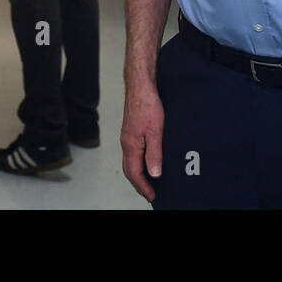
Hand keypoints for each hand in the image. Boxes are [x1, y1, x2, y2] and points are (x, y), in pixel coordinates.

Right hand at [120, 78, 164, 201]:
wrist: (140, 86)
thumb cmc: (147, 104)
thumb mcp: (156, 131)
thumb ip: (154, 154)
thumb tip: (154, 174)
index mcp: (131, 145)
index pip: (134, 173)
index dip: (143, 187)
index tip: (152, 196)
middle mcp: (126, 143)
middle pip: (129, 170)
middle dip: (139, 184)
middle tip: (150, 194)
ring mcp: (127, 137)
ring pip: (129, 162)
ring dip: (137, 174)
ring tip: (148, 182)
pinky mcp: (130, 131)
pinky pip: (131, 153)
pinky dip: (137, 163)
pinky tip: (145, 161)